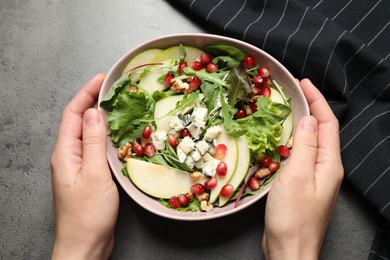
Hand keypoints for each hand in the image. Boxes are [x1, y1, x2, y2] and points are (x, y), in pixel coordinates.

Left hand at [51, 74, 118, 259]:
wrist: (85, 244)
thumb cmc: (88, 214)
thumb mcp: (94, 174)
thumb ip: (93, 142)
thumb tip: (93, 113)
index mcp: (65, 153)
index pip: (72, 113)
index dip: (86, 93)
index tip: (102, 79)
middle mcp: (68, 156)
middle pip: (78, 120)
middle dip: (93, 101)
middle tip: (113, 89)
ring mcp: (78, 165)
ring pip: (87, 133)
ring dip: (100, 118)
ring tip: (117, 106)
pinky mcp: (88, 174)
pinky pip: (95, 147)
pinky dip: (105, 135)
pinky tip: (117, 135)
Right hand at [262, 79, 343, 258]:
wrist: (289, 249)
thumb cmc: (293, 216)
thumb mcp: (298, 176)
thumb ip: (305, 146)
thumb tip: (310, 120)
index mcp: (329, 164)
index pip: (328, 124)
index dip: (317, 100)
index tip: (303, 83)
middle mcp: (326, 168)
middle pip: (322, 131)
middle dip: (311, 107)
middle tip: (295, 92)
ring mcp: (314, 177)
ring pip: (311, 142)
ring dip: (301, 123)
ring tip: (287, 109)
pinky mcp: (302, 185)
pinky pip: (301, 155)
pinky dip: (293, 140)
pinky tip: (280, 139)